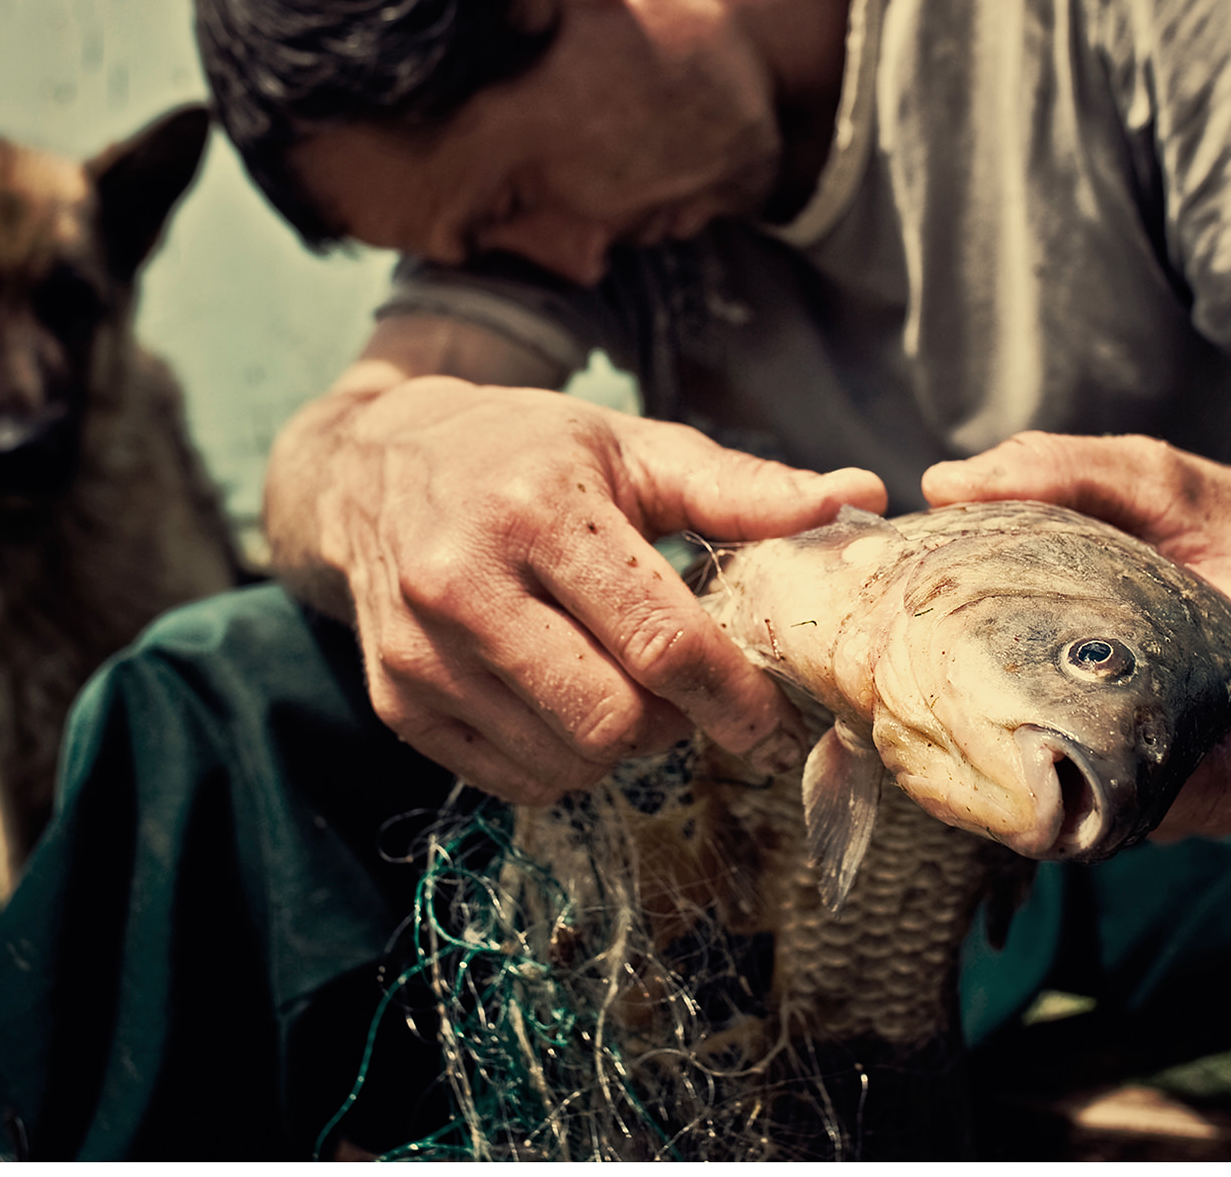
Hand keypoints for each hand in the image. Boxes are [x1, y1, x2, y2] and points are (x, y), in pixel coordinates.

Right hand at [297, 375, 885, 803]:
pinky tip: (565, 699)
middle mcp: (463, 581)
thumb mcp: (633, 449)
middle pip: (613, 720)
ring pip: (565, 762)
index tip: (771, 719)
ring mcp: (421, 650)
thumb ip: (743, 486)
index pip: (661, 641)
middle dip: (674, 724)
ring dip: (620, 746)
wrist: (372, 470)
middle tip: (688, 692)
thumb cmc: (528, 455)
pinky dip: (562, 761)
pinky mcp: (396, 702)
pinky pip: (513, 781)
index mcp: (539, 509)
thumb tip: (858, 492)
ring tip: (621, 684)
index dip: (734, 697)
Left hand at [921, 431, 1230, 839]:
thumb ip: (1063, 468)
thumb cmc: (1210, 518)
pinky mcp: (1174, 792)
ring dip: (1062, 795)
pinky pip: (1120, 812)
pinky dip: (1065, 787)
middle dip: (1075, 789)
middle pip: (1165, 813)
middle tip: (983, 742)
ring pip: (1132, 823)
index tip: (1051, 744)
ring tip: (984, 742)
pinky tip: (1005, 745)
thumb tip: (944, 483)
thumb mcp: (1151, 474)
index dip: (1143, 777)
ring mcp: (1216, 789)